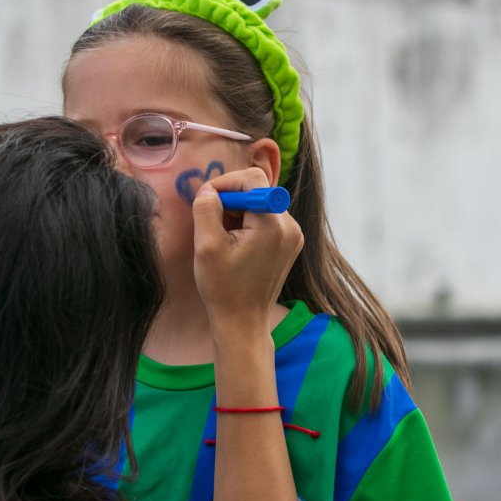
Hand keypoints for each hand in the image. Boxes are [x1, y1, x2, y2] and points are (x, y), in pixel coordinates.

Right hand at [191, 168, 303, 328]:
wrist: (243, 321)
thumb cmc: (224, 288)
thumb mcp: (207, 246)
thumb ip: (206, 209)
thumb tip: (209, 189)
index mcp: (272, 224)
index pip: (252, 179)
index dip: (226, 183)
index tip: (207, 201)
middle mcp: (290, 226)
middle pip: (258, 190)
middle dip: (231, 202)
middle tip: (214, 226)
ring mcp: (293, 236)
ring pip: (261, 204)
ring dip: (239, 214)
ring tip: (225, 240)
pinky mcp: (290, 244)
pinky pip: (268, 219)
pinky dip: (249, 224)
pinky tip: (237, 246)